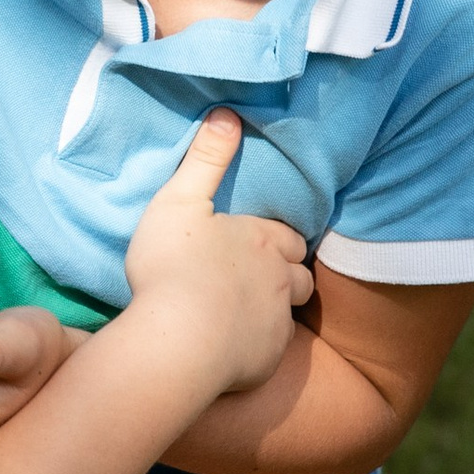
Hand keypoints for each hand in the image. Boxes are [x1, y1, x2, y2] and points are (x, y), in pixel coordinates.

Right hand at [122, 108, 313, 392]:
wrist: (177, 343)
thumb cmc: (173, 267)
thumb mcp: (180, 201)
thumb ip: (205, 159)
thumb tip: (227, 113)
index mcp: (263, 241)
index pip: (287, 237)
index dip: (276, 239)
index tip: (259, 242)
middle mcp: (281, 280)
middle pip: (300, 274)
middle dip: (286, 272)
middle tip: (258, 275)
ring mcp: (277, 323)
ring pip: (291, 310)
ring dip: (277, 307)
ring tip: (248, 308)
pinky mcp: (267, 359)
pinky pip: (270, 348)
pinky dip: (257, 342)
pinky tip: (232, 344)